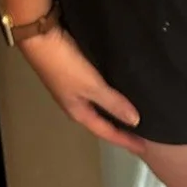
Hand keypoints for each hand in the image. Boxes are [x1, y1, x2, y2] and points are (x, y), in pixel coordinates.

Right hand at [19, 25, 146, 156]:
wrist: (40, 36)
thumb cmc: (65, 64)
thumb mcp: (91, 85)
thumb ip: (112, 102)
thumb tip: (135, 121)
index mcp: (78, 112)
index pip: (106, 132)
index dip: (125, 140)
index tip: (146, 149)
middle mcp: (75, 103)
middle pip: (101, 121)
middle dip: (119, 128)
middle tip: (141, 133)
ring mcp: (72, 87)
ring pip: (98, 104)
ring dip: (113, 109)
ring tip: (132, 110)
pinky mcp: (73, 71)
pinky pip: (96, 88)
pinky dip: (108, 92)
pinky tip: (116, 86)